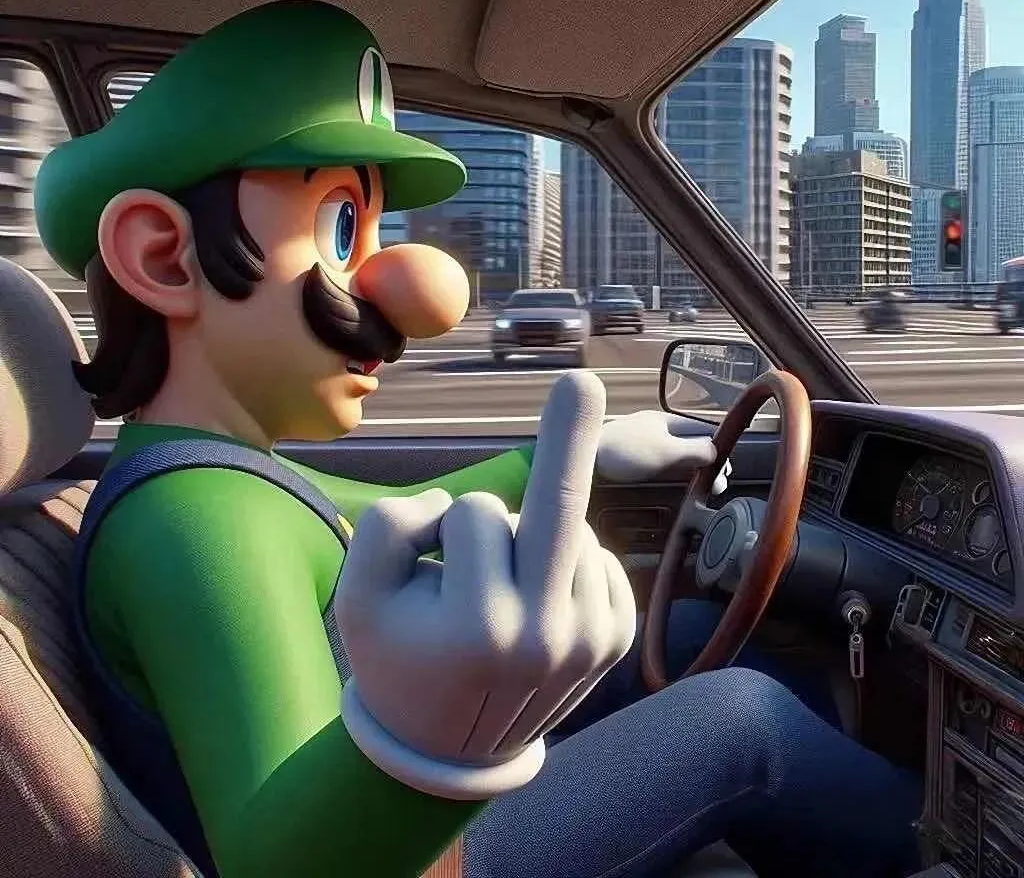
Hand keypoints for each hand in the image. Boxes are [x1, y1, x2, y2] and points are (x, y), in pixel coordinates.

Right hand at [334, 371, 636, 799]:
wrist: (446, 750)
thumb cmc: (396, 660)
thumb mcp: (358, 598)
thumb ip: (387, 529)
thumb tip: (453, 505)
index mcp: (480, 628)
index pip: (473, 514)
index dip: (442, 525)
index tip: (448, 535)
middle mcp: (546, 636)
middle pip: (559, 510)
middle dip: (569, 437)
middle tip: (580, 379)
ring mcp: (591, 640)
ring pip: (568, 527)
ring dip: (532, 537)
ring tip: (501, 595)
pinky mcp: (616, 638)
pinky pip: (596, 555)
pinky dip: (565, 557)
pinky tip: (537, 601)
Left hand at [597, 410, 731, 492]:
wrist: (581, 457)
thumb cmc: (622, 452)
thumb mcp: (666, 451)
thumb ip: (694, 450)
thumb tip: (716, 451)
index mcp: (666, 421)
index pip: (702, 431)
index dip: (718, 450)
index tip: (726, 472)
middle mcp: (656, 428)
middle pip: (690, 442)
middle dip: (707, 462)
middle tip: (716, 485)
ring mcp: (642, 441)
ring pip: (676, 453)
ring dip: (692, 468)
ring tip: (703, 486)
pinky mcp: (629, 457)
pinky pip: (661, 461)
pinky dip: (675, 472)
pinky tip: (676, 483)